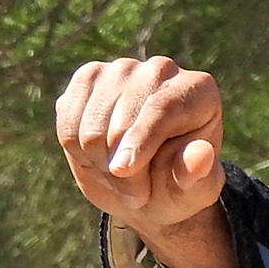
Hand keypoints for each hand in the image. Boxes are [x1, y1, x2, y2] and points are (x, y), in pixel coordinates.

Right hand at [55, 54, 236, 267]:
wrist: (149, 183)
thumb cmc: (178, 185)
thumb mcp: (194, 190)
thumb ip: (196, 175)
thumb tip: (201, 156)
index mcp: (198, 90)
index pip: (162, 108)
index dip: (140, 141)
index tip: (123, 171)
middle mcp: (160, 71)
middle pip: (123, 120)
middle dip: (122, 169)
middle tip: (137, 196)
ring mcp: (120, 70)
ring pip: (91, 124)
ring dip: (99, 164)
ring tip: (121, 179)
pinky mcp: (86, 80)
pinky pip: (66, 121)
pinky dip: (76, 151)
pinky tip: (97, 161)